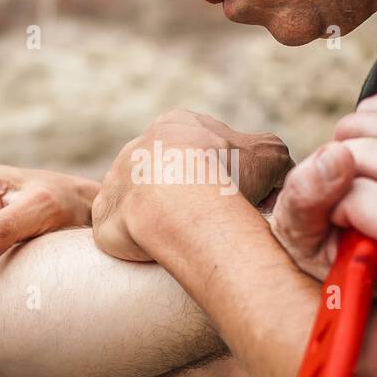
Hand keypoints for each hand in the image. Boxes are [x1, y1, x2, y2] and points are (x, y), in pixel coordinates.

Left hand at [92, 109, 293, 260]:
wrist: (179, 200)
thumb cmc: (226, 173)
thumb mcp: (271, 156)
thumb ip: (272, 161)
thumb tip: (270, 181)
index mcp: (176, 125)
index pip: (199, 151)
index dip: (222, 177)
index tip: (233, 199)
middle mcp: (139, 146)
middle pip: (166, 177)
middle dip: (187, 198)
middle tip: (209, 223)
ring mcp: (116, 180)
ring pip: (141, 203)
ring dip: (159, 220)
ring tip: (184, 241)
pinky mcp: (104, 214)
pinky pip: (120, 230)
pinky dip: (139, 242)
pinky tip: (158, 251)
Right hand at [271, 92, 376, 297]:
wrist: (327, 218)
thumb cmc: (312, 233)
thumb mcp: (294, 230)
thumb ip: (306, 200)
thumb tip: (336, 155)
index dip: (353, 205)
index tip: (330, 214)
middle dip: (353, 158)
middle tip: (329, 171)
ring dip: (359, 130)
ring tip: (340, 153)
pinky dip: (375, 109)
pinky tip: (357, 135)